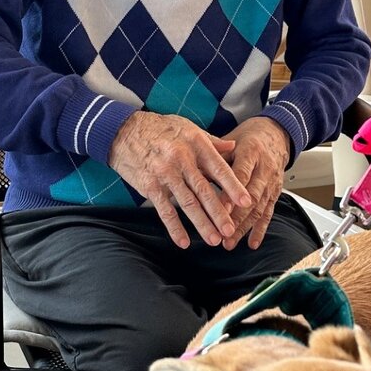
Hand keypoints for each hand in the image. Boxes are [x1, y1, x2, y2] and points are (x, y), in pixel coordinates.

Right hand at [108, 111, 250, 247]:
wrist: (124, 131)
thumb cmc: (161, 129)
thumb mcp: (188, 128)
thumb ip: (212, 141)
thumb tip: (233, 148)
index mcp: (196, 144)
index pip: (219, 168)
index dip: (233, 186)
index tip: (246, 202)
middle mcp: (181, 159)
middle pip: (204, 191)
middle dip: (219, 213)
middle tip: (231, 231)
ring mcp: (165, 174)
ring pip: (187, 203)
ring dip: (201, 224)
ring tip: (214, 240)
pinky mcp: (150, 186)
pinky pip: (164, 210)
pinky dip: (174, 227)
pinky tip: (184, 242)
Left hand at [219, 117, 291, 250]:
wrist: (276, 135)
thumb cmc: (248, 138)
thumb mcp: (231, 140)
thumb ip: (215, 155)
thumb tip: (194, 169)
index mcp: (251, 152)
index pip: (240, 174)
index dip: (231, 193)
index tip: (220, 207)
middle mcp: (264, 169)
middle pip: (251, 196)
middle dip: (237, 216)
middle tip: (223, 231)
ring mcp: (272, 183)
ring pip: (259, 208)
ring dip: (244, 227)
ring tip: (230, 242)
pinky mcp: (275, 193)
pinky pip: (268, 213)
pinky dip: (260, 230)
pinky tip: (251, 243)